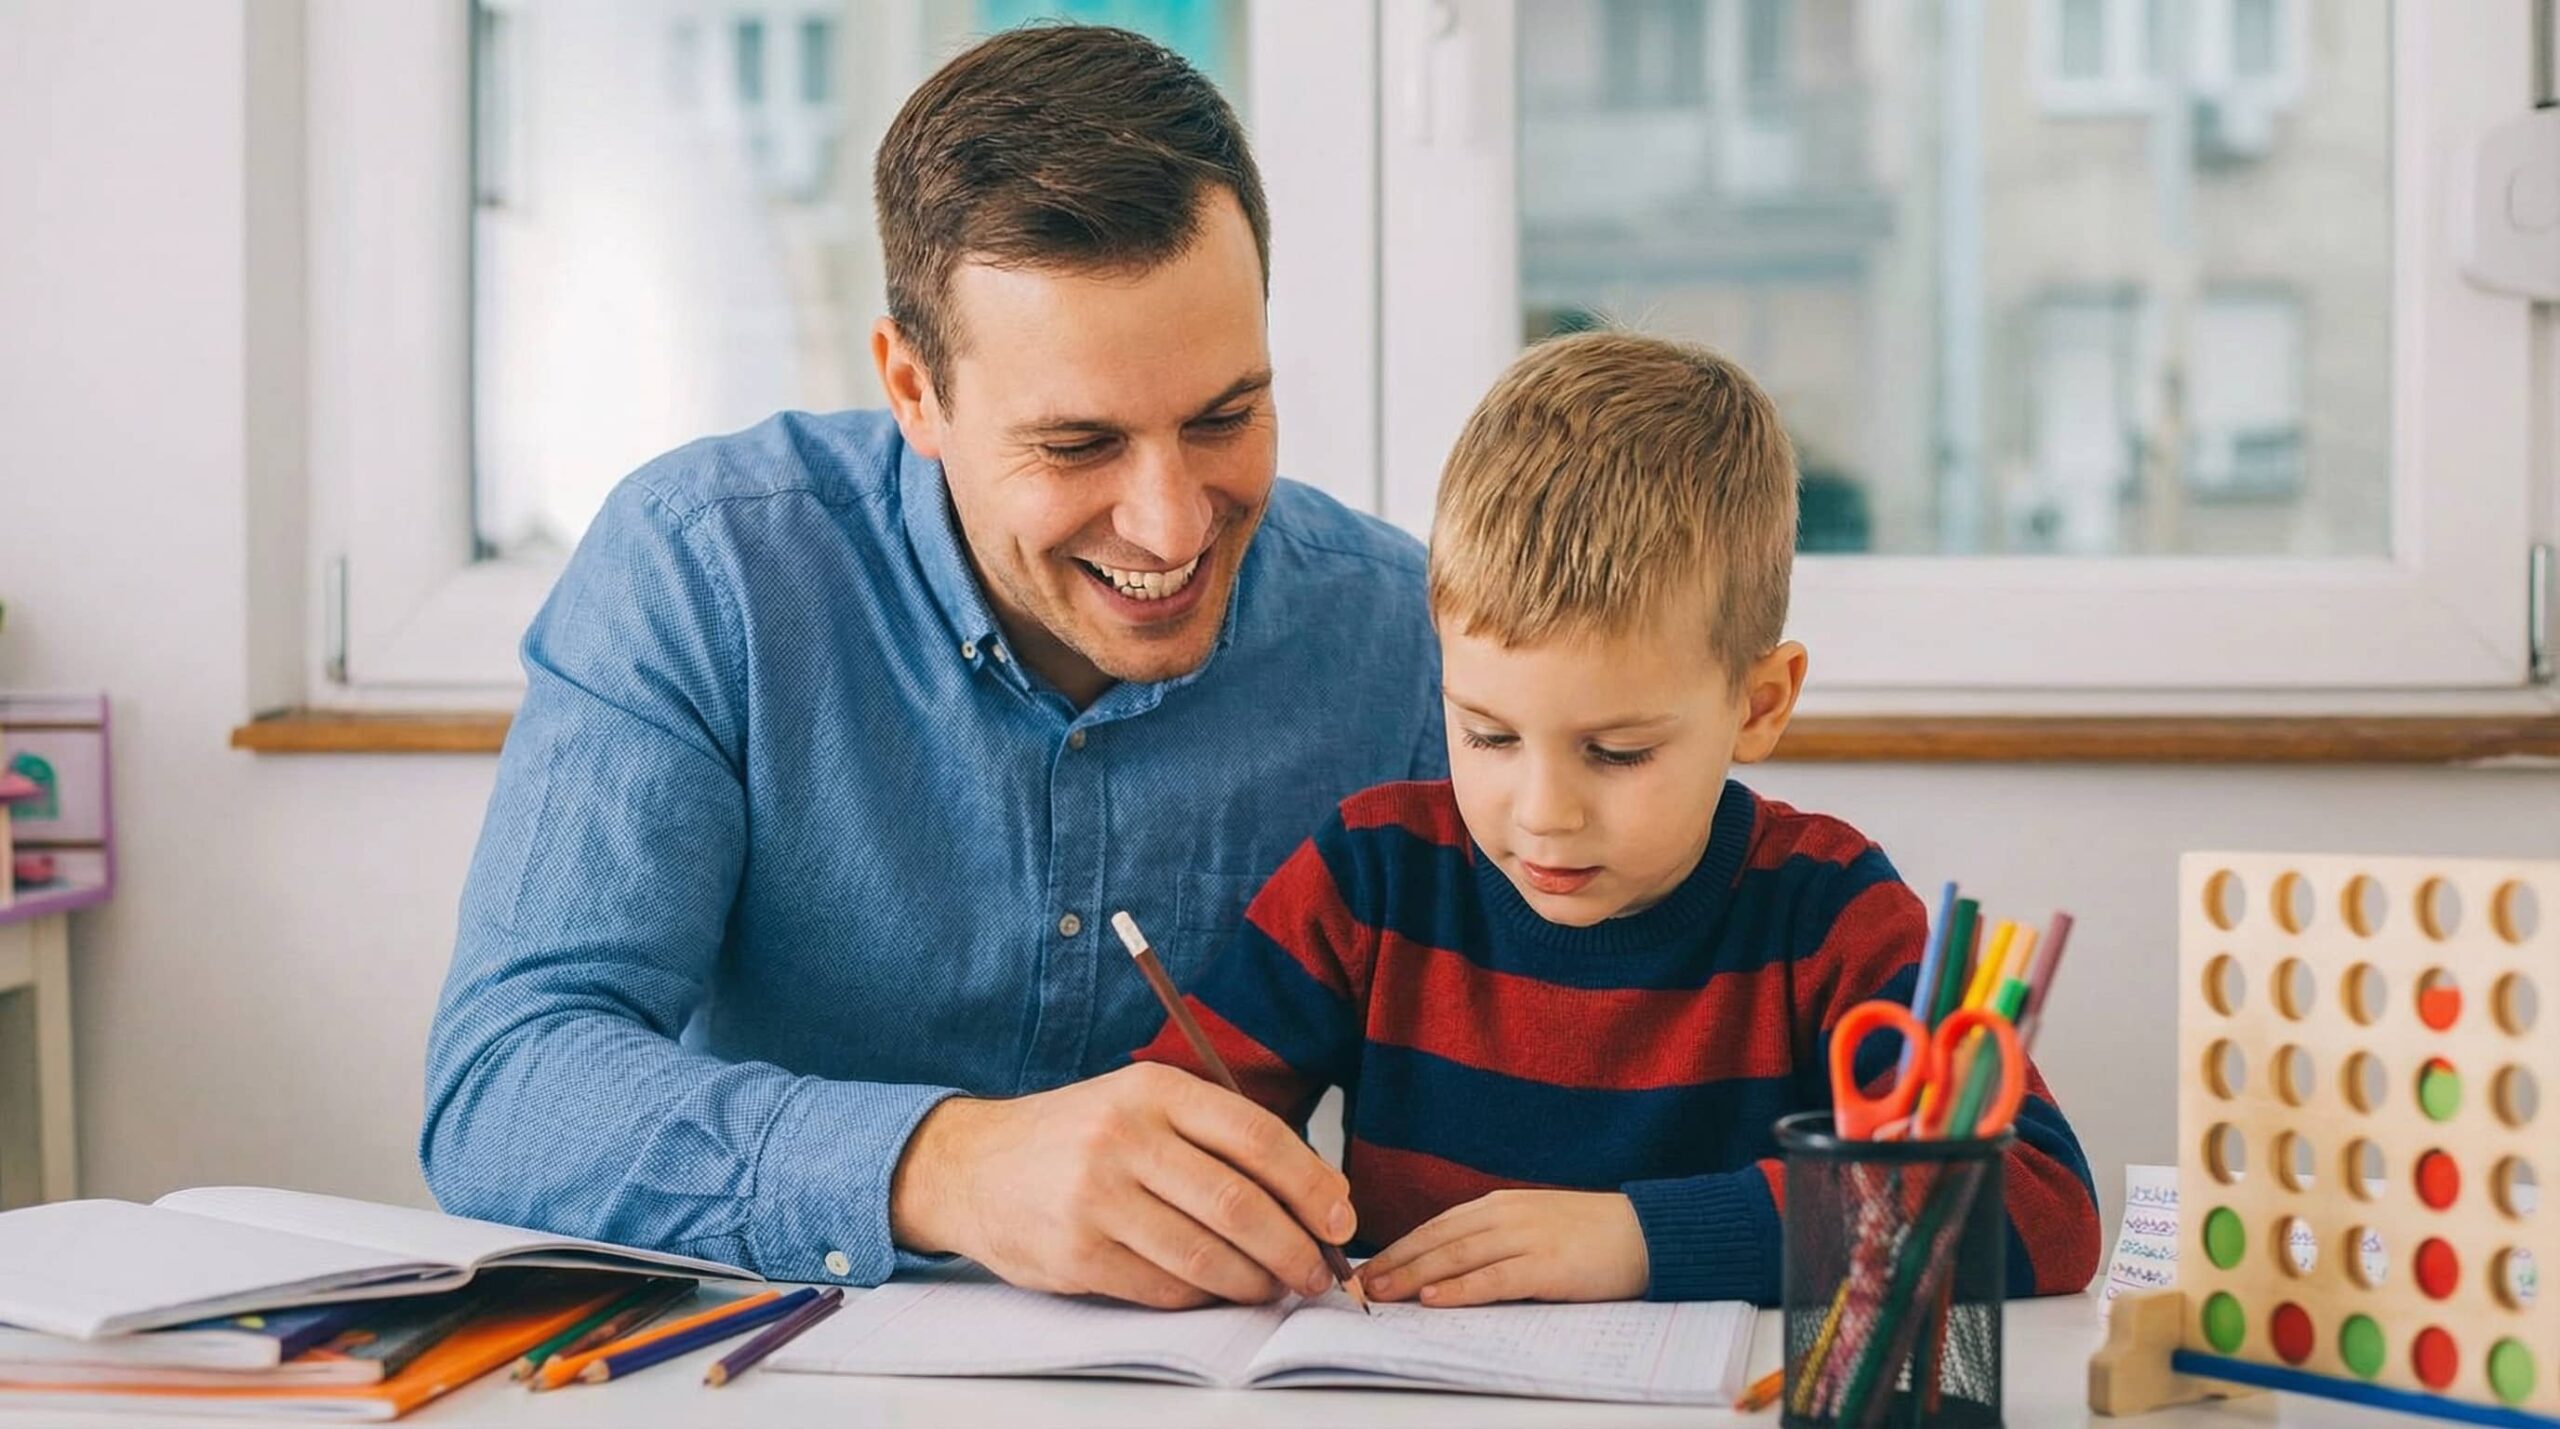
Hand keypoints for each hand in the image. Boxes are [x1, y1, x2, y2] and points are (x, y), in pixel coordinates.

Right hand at [888, 1062, 1354, 1309]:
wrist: (972, 1165)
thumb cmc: (1077, 1135)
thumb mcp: (1141, 1103)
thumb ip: (1216, 1135)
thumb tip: (1313, 1192)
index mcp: (1153, 1089)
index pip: (1256, 1136)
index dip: (1310, 1183)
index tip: (1340, 1217)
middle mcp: (1124, 1138)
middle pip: (1238, 1204)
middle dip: (1295, 1247)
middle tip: (1319, 1270)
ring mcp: (1096, 1198)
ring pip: (1206, 1255)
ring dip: (1255, 1282)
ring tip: (1276, 1287)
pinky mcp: (1076, 1254)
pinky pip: (1164, 1287)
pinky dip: (1202, 1296)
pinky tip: (1216, 1291)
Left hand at [1358, 1189, 1647, 1306]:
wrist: (1647, 1232)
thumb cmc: (1590, 1234)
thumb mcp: (1533, 1225)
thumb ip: (1493, 1238)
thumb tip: (1447, 1265)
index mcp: (1500, 1204)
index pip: (1436, 1226)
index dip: (1399, 1247)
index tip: (1368, 1266)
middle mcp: (1506, 1215)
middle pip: (1437, 1240)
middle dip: (1395, 1262)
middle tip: (1359, 1283)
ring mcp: (1527, 1237)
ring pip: (1457, 1257)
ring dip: (1414, 1275)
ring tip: (1382, 1292)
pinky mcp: (1548, 1265)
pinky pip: (1494, 1279)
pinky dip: (1461, 1289)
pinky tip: (1434, 1299)